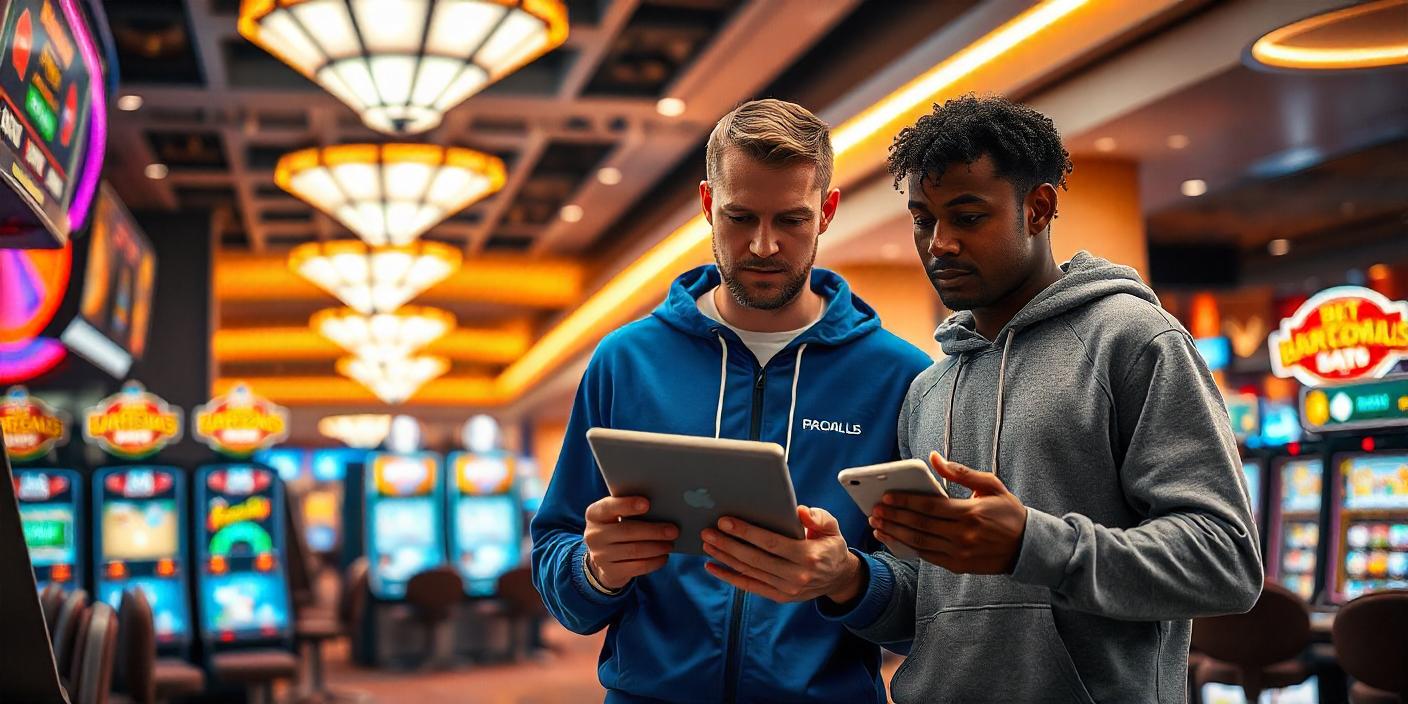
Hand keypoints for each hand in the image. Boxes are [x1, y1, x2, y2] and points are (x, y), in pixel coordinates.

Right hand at [583, 496, 678, 590]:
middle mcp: (594, 534)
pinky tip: (664, 557)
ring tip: (670, 544)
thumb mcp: (616, 516)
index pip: (610, 507)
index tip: (647, 504)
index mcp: (595, 514)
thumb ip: (630, 509)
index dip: (628, 505)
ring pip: (634, 550)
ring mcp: (600, 555)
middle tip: (673, 530)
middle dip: (653, 530)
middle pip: (627, 531)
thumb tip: (662, 507)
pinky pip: (636, 567)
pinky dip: (653, 562)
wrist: (603, 557)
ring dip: (656, 547)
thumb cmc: (617, 528)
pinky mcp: (610, 571)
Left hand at [700, 506, 862, 603]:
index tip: (726, 521)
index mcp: (808, 555)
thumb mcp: (831, 527)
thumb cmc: (830, 546)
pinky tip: (712, 566)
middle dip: (728, 544)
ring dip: (724, 558)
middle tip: (708, 531)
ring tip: (707, 544)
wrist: (838, 577)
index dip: (746, 532)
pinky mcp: (778, 596)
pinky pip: (749, 586)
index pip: (771, 543)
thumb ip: (817, 518)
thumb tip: (799, 511)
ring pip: (748, 572)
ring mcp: (786, 589)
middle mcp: (796, 575)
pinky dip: (728, 577)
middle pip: (754, 559)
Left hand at [870, 451, 1026, 574]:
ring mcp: (960, 553)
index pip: (929, 507)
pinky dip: (909, 548)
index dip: (905, 502)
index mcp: (970, 513)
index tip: (886, 497)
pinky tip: (895, 539)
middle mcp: (963, 535)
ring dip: (895, 534)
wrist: (1028, 547)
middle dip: (894, 517)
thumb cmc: (1008, 512)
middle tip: (874, 511)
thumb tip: (933, 458)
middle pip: (920, 526)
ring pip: (919, 543)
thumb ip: (960, 472)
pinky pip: (928, 556)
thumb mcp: (991, 485)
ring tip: (878, 525)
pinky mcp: (958, 566)